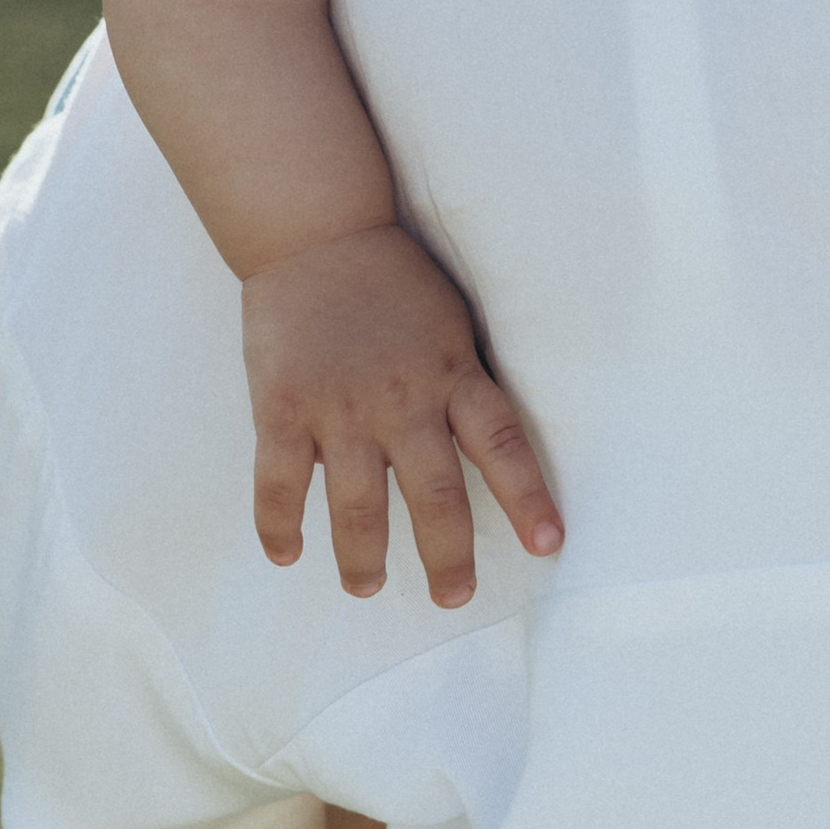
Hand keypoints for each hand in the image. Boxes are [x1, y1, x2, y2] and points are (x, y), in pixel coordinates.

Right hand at [242, 222, 563, 608]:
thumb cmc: (391, 279)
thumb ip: (459, 386)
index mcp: (450, 373)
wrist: (317, 231)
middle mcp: (402, 398)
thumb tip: (482, 452)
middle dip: (448, 556)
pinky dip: (281, 527)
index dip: (527, 497)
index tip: (549, 545)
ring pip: (359, 507)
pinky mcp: (284, 408)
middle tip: (453, 597)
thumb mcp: (448, 324)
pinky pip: (281, 484)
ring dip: (365, 558)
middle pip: (435, 495)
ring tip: (369, 586)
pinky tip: (288, 553)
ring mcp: (340, 407)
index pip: (501, 443)